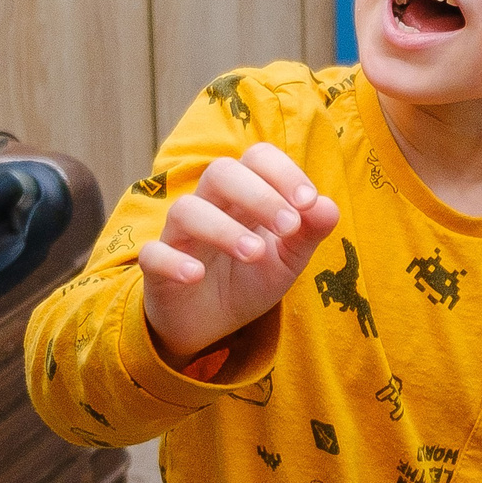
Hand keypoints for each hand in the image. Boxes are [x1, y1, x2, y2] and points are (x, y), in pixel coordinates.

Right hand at [138, 143, 339, 363]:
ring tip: (254, 253)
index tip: (308, 201)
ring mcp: (179, 235)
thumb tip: (328, 207)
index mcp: (244, 196)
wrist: (212, 324)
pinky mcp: (157, 268)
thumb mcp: (289, 259)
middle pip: (221, 173)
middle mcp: (210, 206)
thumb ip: (310, 232)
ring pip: (187, 210)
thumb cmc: (250, 278)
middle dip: (259, 195)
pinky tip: (196, 275)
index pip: (257, 158)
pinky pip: (153, 254)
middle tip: (289, 227)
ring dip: (223, 228)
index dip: (282, 172)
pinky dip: (173, 261)